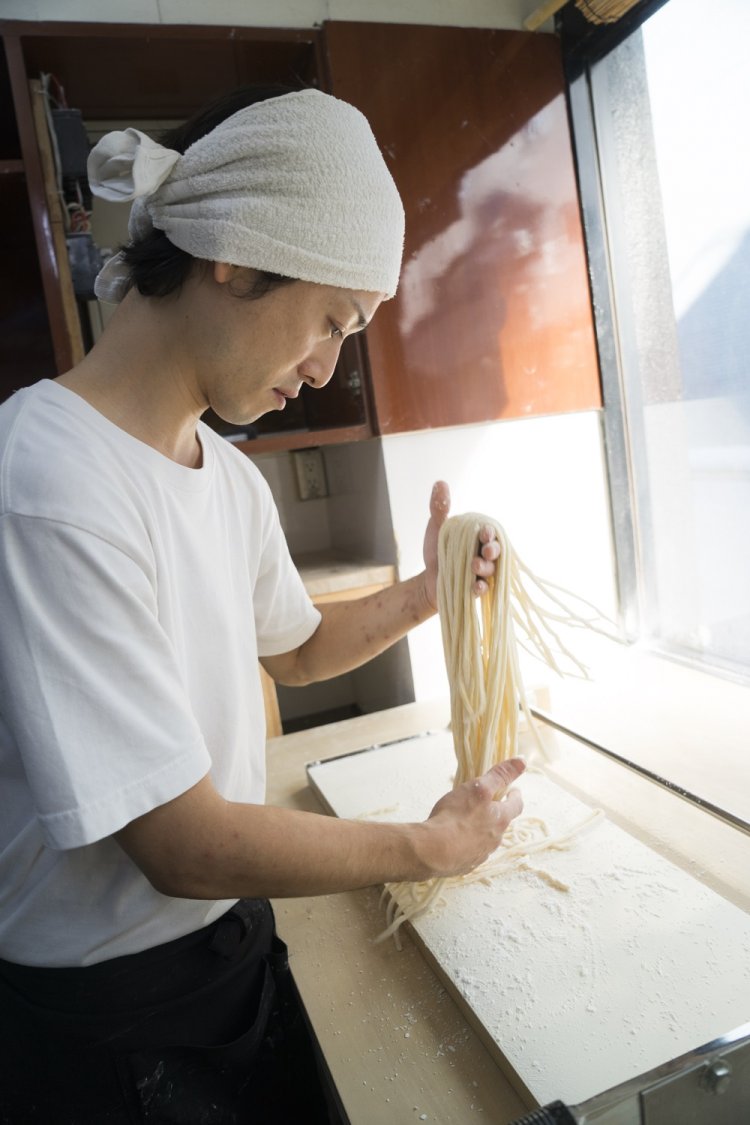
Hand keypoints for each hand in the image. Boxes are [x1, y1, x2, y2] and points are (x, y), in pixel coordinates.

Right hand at [418, 758, 524, 877]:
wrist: (433, 852)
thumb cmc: (455, 817)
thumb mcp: (478, 789)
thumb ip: (499, 775)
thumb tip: (522, 761)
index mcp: (500, 820)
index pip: (516, 806)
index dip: (515, 796)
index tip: (513, 791)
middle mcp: (495, 839)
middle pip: (501, 823)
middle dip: (495, 813)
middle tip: (485, 804)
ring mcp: (481, 854)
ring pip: (486, 839)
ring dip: (480, 830)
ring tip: (467, 821)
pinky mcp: (465, 865)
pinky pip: (470, 852)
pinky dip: (466, 844)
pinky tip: (454, 840)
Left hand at [422, 481, 501, 608]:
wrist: (428, 578)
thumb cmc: (438, 551)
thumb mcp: (437, 528)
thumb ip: (440, 508)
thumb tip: (440, 482)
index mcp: (479, 537)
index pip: (490, 532)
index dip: (489, 532)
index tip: (484, 532)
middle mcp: (485, 553)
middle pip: (497, 551)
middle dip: (493, 550)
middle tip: (486, 550)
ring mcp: (484, 571)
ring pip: (492, 569)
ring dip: (486, 567)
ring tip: (474, 565)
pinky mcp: (478, 588)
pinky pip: (485, 588)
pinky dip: (482, 587)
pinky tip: (476, 586)